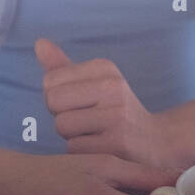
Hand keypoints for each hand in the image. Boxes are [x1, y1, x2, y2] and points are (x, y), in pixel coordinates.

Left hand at [35, 38, 175, 166]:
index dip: (57, 97)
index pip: (50, 80)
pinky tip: (100, 146)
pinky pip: (74, 147)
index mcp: (105, 68)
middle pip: (53, 101)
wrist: (155, 140)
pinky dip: (81, 150)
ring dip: (70, 135)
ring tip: (93, 133)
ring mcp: (116, 114)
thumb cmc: (115, 110)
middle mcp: (112, 86)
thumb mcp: (94, 82)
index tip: (80, 103)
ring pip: (62, 125)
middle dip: (61, 116)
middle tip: (85, 120)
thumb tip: (39, 43)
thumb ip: (63, 66)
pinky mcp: (117, 141)